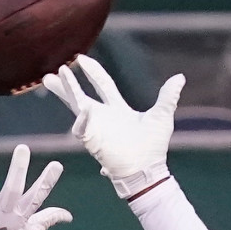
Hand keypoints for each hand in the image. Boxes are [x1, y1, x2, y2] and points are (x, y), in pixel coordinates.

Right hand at [43, 54, 184, 198]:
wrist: (148, 170)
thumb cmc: (154, 147)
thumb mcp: (162, 116)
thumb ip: (168, 96)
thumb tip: (179, 77)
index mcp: (117, 109)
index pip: (102, 84)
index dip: (92, 71)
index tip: (80, 59)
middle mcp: (103, 116)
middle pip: (80, 95)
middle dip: (67, 83)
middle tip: (53, 72)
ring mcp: (96, 128)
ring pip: (75, 106)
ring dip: (65, 92)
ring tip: (51, 78)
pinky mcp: (93, 141)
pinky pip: (82, 129)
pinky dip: (82, 120)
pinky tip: (82, 110)